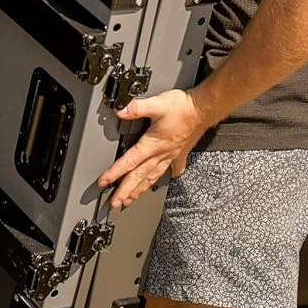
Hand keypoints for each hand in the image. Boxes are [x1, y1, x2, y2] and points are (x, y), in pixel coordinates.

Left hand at [97, 90, 206, 208]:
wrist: (204, 109)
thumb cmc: (183, 108)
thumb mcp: (156, 104)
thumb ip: (136, 108)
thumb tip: (120, 110)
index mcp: (153, 144)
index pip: (129, 162)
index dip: (114, 173)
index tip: (104, 182)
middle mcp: (161, 153)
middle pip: (139, 176)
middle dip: (125, 191)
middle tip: (114, 203)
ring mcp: (171, 155)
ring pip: (152, 177)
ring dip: (140, 189)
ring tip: (131, 199)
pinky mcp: (180, 153)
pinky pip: (172, 169)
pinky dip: (167, 176)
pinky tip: (166, 179)